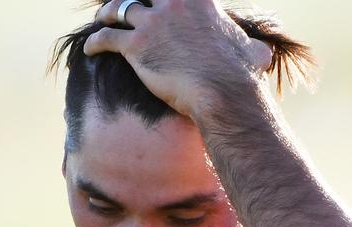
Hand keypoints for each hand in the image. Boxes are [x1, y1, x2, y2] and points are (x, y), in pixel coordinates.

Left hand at [84, 0, 271, 118]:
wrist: (221, 92)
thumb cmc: (239, 75)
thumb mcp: (251, 52)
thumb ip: (250, 46)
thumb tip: (262, 54)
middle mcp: (172, 4)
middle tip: (121, 2)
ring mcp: (152, 23)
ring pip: (118, 8)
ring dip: (107, 12)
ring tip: (102, 19)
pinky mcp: (136, 47)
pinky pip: (106, 38)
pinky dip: (95, 42)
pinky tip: (89, 48)